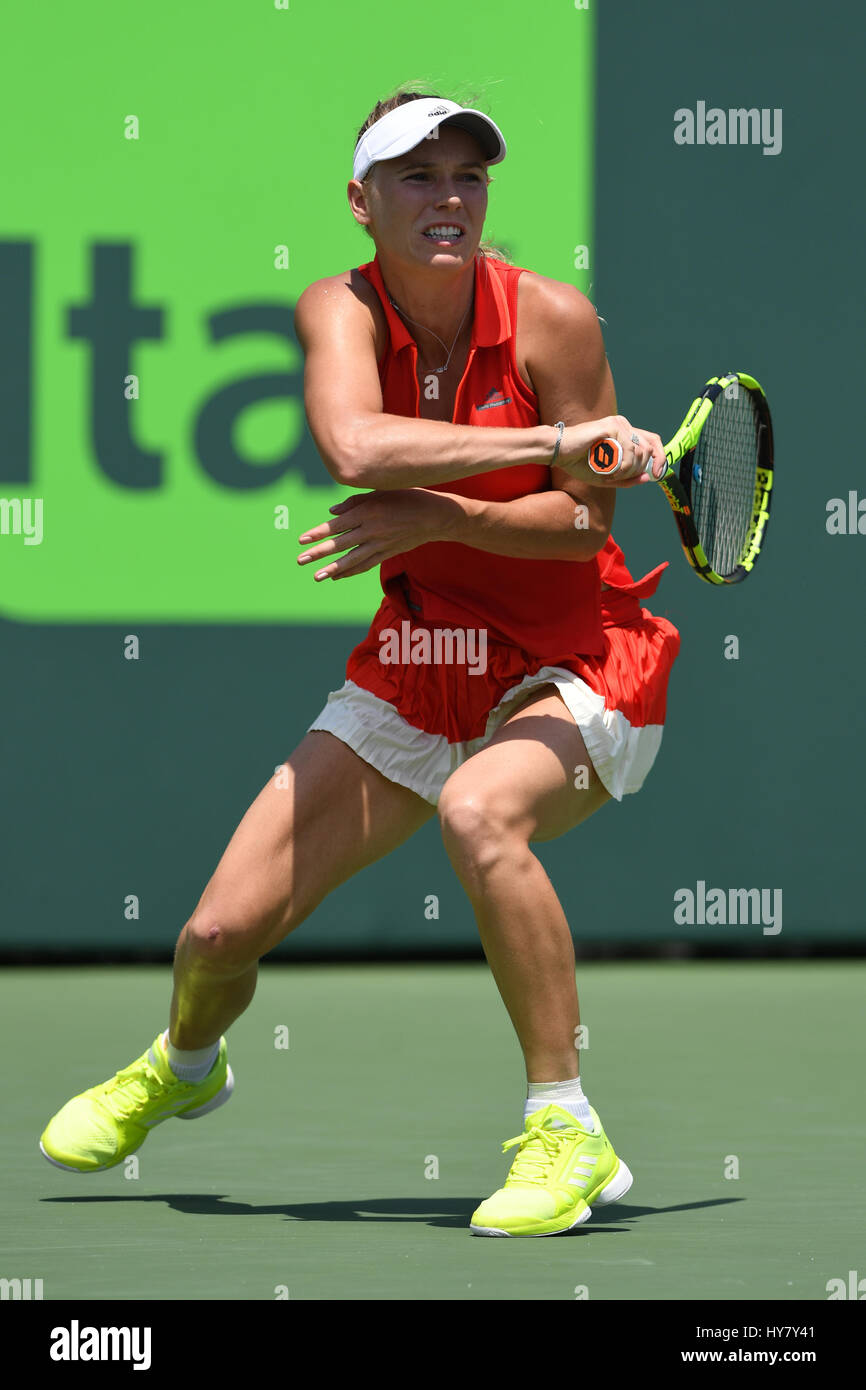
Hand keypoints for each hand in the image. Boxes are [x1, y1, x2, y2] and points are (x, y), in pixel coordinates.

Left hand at [297, 487, 459, 580]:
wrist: (435, 516)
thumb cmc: (408, 497)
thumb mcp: (381, 491)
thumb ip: (355, 502)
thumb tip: (331, 513)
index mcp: (369, 510)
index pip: (337, 524)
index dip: (318, 532)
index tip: (302, 540)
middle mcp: (373, 529)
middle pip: (341, 543)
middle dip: (319, 553)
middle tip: (300, 560)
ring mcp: (381, 544)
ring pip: (352, 559)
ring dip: (333, 569)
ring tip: (316, 576)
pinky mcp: (388, 553)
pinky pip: (366, 565)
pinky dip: (351, 572)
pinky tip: (337, 577)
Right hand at [556, 415, 665, 486]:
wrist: (558, 452)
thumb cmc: (578, 462)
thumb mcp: (607, 477)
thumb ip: (628, 478)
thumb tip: (648, 478)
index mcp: (624, 433)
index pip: (653, 441)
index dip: (660, 458)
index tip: (658, 474)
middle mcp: (624, 425)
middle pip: (647, 451)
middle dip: (636, 470)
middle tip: (615, 476)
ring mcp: (618, 424)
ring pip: (638, 453)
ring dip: (625, 470)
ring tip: (606, 472)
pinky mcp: (611, 427)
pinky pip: (628, 452)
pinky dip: (619, 466)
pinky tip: (605, 467)